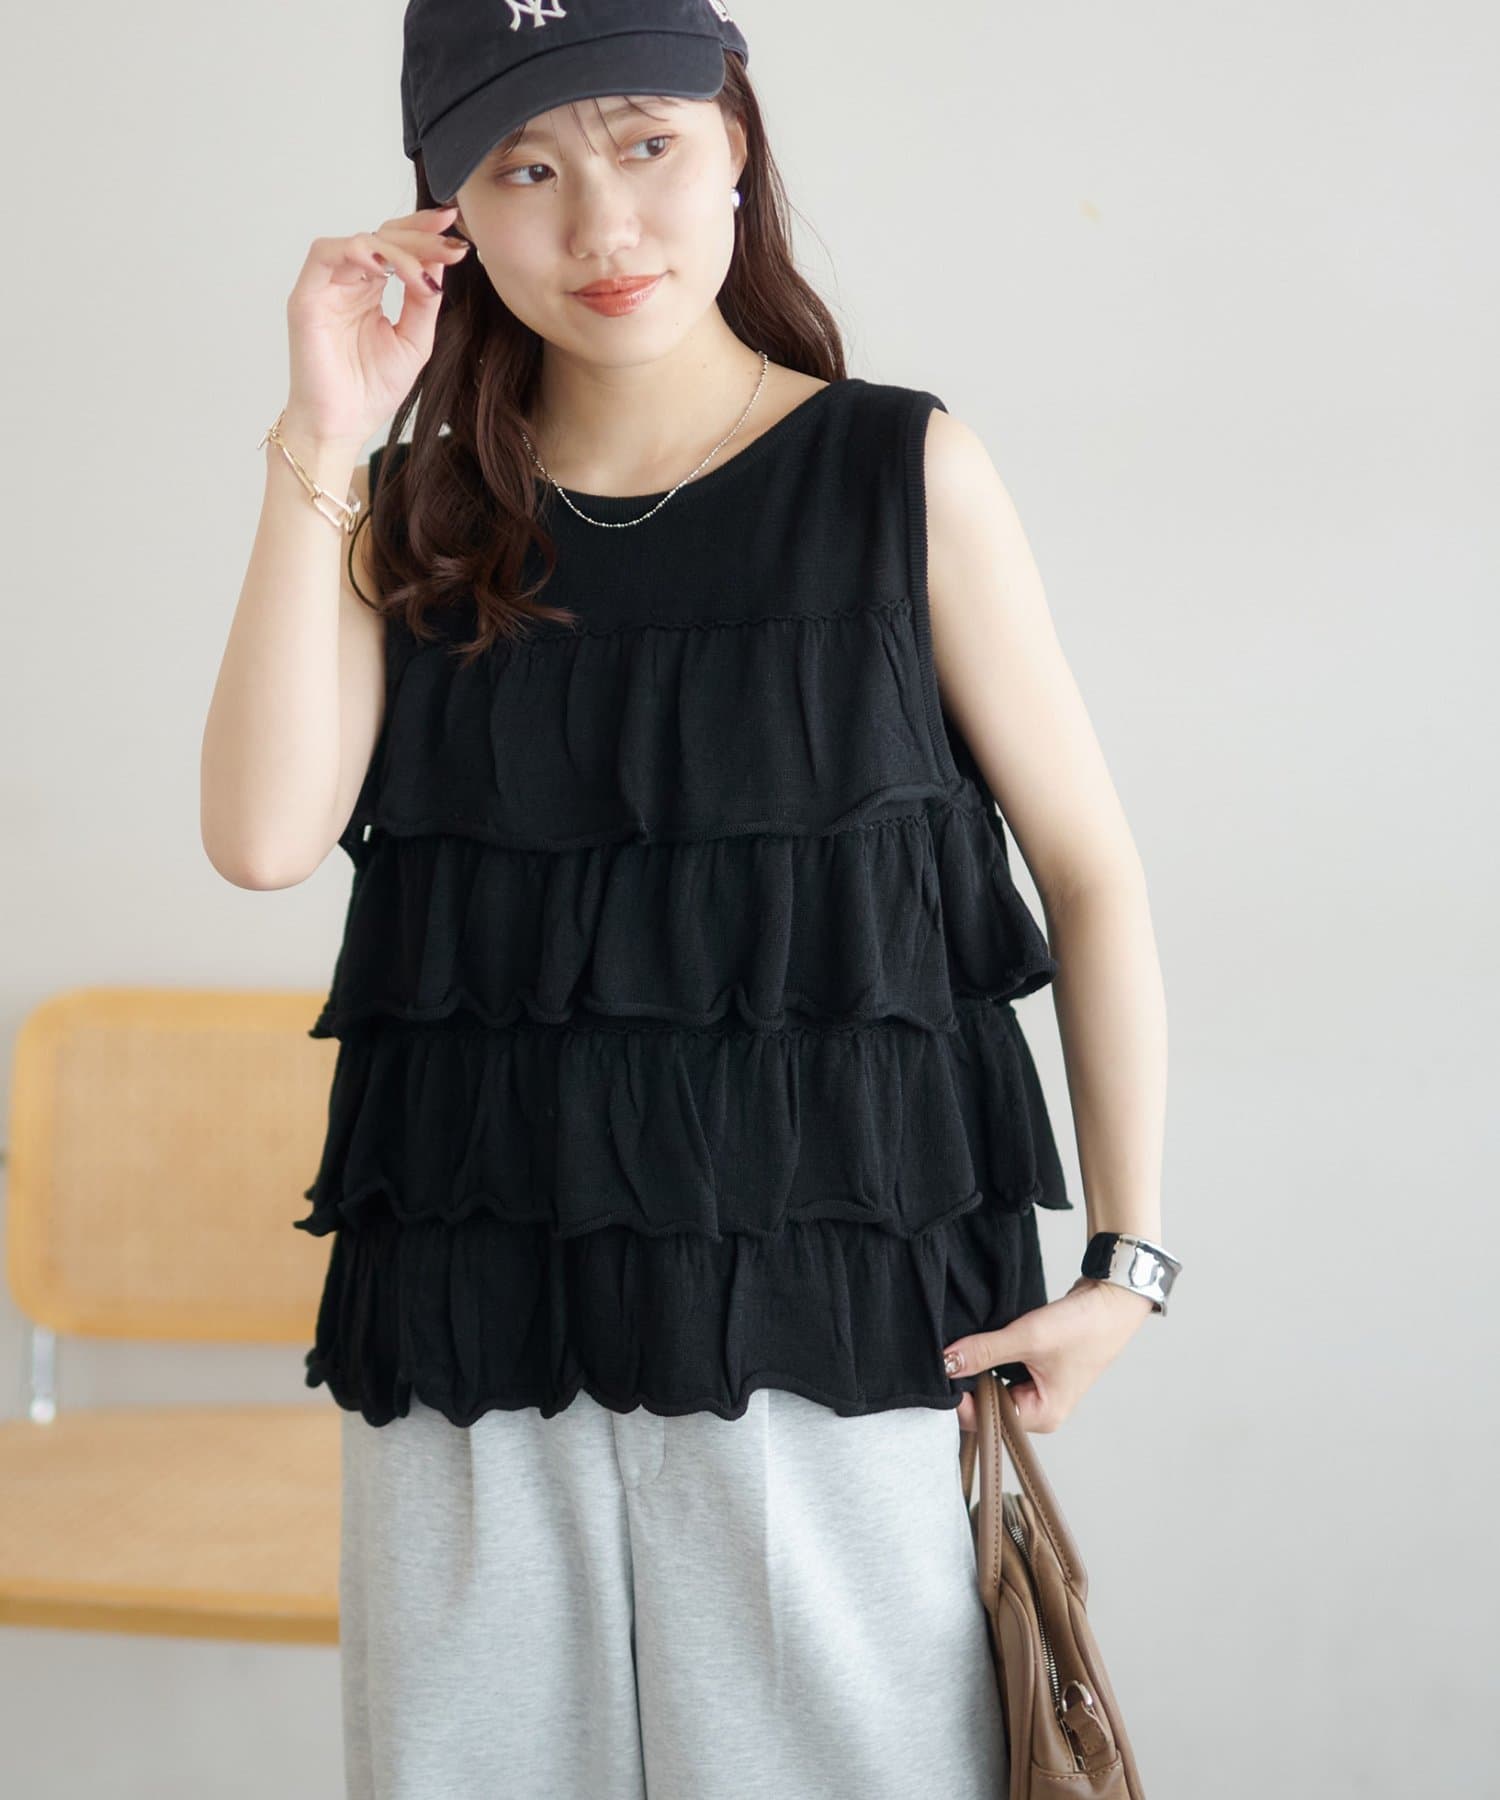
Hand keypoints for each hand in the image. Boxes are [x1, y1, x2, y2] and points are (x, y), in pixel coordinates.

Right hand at [280, 206, 474, 449]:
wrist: (342, 426)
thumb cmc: (371, 390)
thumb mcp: (414, 340)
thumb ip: (424, 299)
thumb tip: (439, 259)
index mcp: (369, 291)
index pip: (395, 247)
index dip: (423, 231)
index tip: (455, 227)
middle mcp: (347, 283)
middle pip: (381, 236)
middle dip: (418, 234)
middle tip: (450, 242)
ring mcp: (325, 287)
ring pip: (360, 242)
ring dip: (396, 249)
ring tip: (422, 271)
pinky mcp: (306, 296)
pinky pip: (326, 253)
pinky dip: (358, 252)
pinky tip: (386, 268)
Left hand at [942, 1276, 1153, 1433]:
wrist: (1112, 1299)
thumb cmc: (1084, 1326)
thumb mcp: (1029, 1337)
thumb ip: (984, 1351)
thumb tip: (946, 1362)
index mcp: (1043, 1416)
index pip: (987, 1420)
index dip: (961, 1400)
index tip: (943, 1373)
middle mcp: (1039, 1409)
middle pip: (987, 1406)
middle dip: (968, 1383)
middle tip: (949, 1357)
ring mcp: (1037, 1390)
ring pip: (992, 1386)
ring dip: (978, 1369)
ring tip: (964, 1349)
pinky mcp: (1034, 1369)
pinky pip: (1001, 1371)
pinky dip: (989, 1359)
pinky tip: (979, 1345)